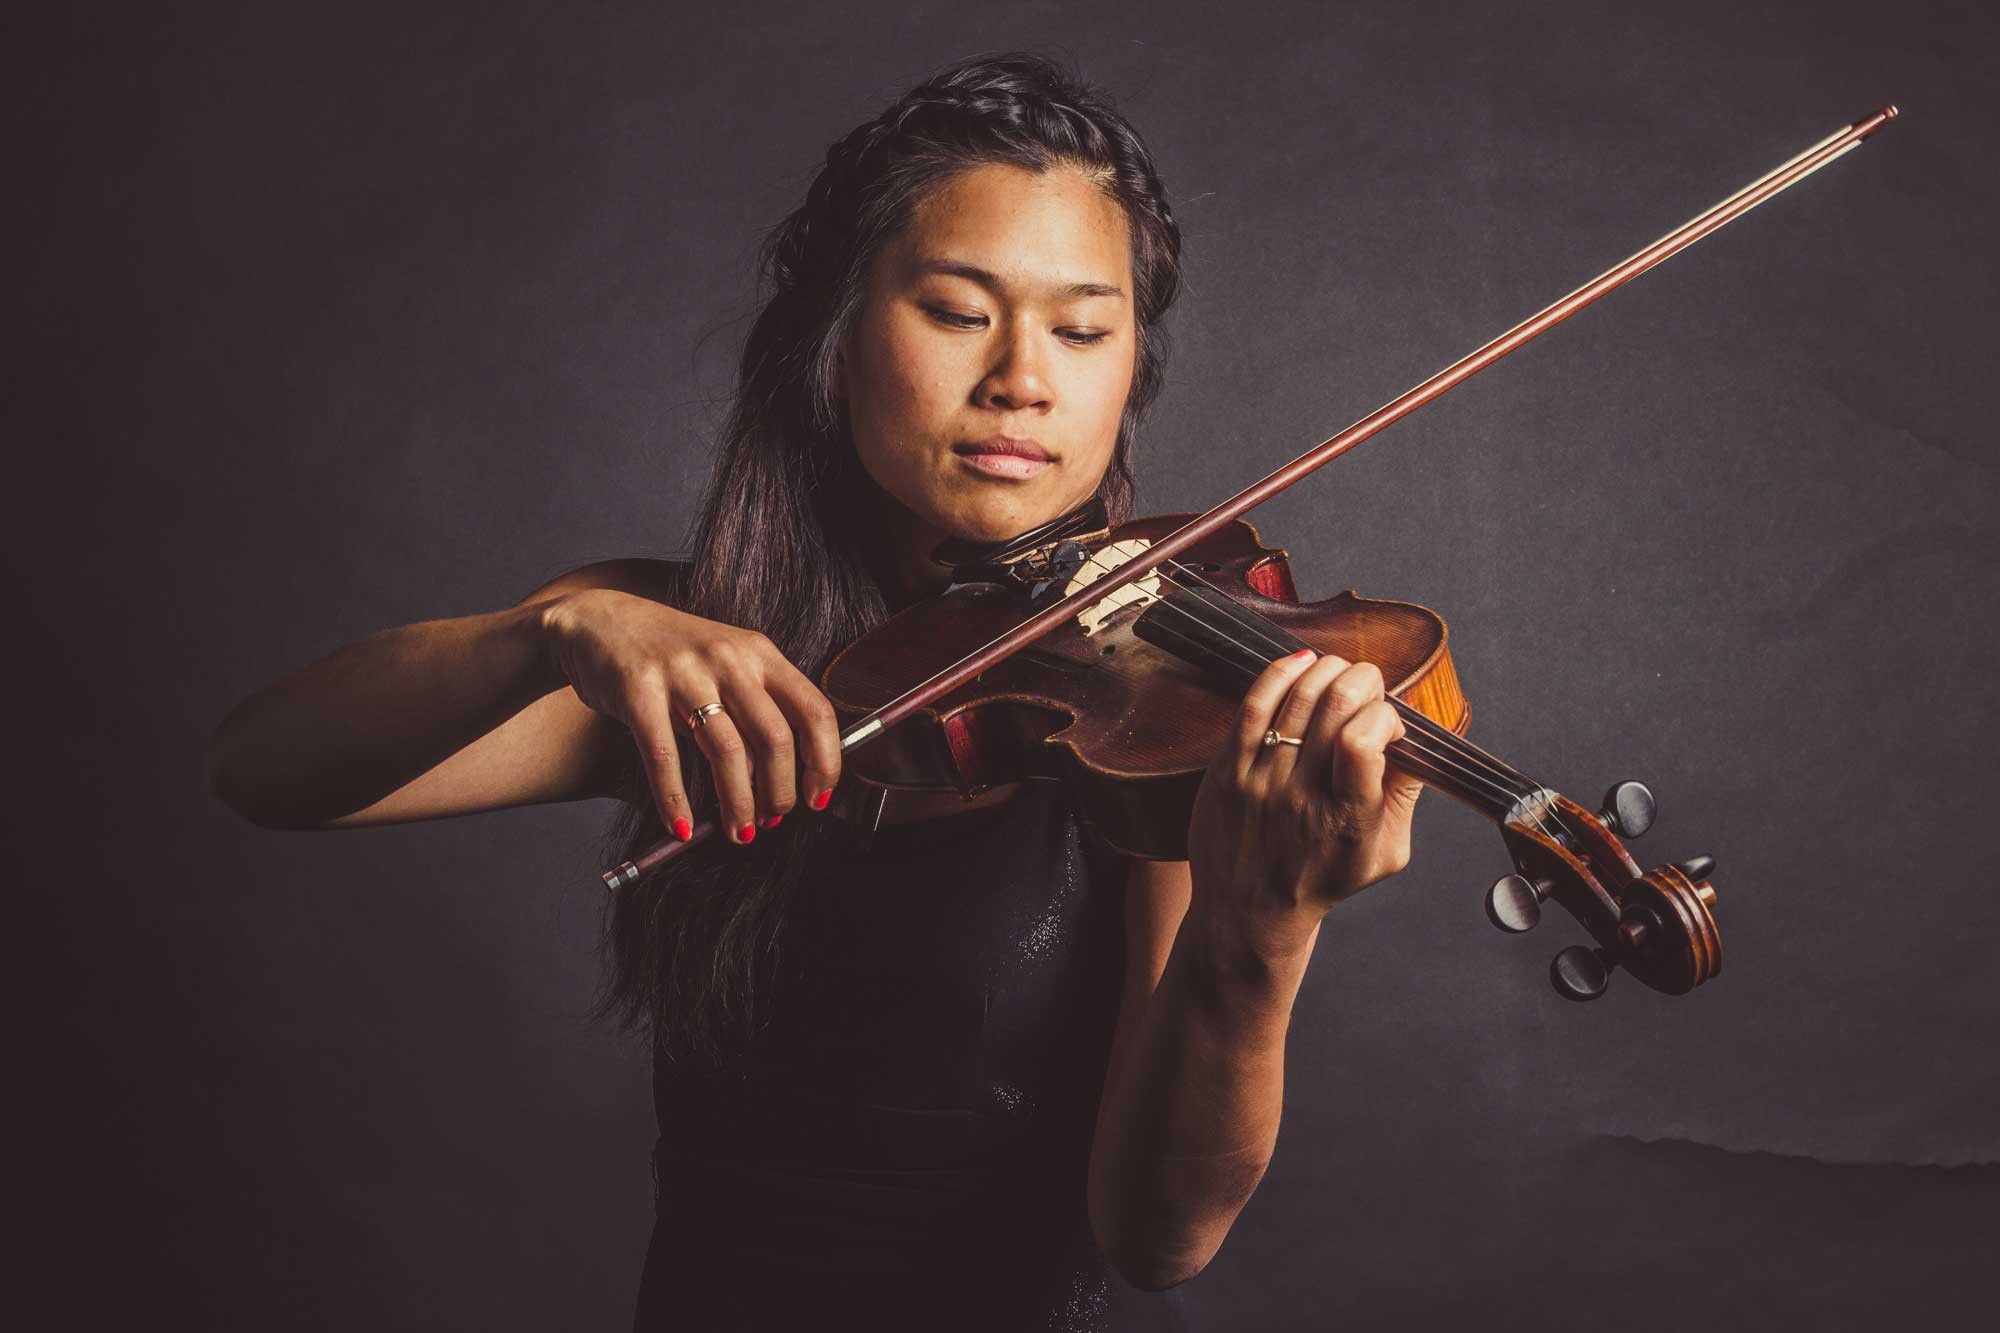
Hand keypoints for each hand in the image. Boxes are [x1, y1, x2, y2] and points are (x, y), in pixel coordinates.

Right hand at [538, 589, 840, 843]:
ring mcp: (683, 672)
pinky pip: (665, 757)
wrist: (601, 621)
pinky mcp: (638, 690)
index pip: (814, 711)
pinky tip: (681, 826)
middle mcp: (728, 658)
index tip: (818, 797)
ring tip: (738, 832)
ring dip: (738, 804)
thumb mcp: (727, 663)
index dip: (825, 762)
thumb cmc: (672, 655)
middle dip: (780, 792)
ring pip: (727, 752)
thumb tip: (784, 777)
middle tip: (772, 821)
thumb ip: (757, 707)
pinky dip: (675, 800)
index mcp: (759, 653)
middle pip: (775, 739)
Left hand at [1185, 650, 1423, 951]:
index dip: (1385, 716)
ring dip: (1326, 670)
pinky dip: (1279, 674)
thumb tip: (1417, 739)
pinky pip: (1252, 707)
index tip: (1389, 724)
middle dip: (1362, 679)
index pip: (1364, 742)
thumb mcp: (1386, 853)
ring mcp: (1260, 782)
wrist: (1250, 910)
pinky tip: (1300, 663)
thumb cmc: (1323, 878)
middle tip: (1368, 685)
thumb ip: (1406, 796)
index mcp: (1347, 819)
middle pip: (1334, 708)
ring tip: (1339, 671)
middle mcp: (1301, 797)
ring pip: (1295, 699)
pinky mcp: (1227, 771)